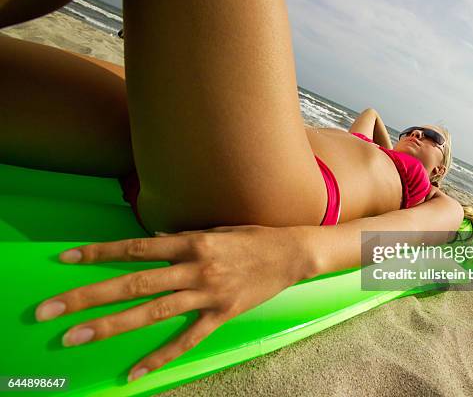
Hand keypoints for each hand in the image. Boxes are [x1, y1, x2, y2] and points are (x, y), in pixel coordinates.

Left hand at [34, 225, 313, 381]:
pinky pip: (187, 340)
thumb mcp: (214, 230)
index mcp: (192, 242)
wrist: (291, 253)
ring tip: (76, 337)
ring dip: (111, 326)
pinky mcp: (222, 316)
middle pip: (134, 283)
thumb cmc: (251, 237)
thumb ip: (181, 238)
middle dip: (89, 296)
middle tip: (50, 310)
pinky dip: (159, 357)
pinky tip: (133, 372)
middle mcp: (195, 268)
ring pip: (153, 313)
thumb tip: (152, 241)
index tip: (67, 259)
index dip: (100, 253)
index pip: (137, 247)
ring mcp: (208, 294)